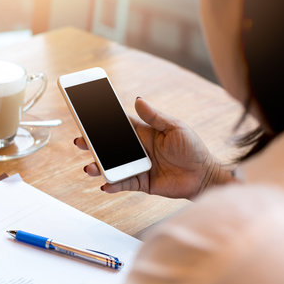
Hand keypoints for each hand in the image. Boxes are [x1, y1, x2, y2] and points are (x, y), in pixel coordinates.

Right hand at [75, 98, 233, 198]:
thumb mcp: (175, 127)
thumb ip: (155, 116)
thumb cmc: (193, 148)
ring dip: (99, 166)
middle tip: (80, 141)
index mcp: (145, 133)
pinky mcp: (142, 183)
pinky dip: (113, 185)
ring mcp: (138, 166)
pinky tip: (104, 184)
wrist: (204, 175)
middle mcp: (138, 149)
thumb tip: (137, 99)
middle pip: (111, 146)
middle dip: (93, 144)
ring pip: (113, 166)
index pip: (120, 124)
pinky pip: (124, 184)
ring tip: (89, 167)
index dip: (104, 120)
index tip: (87, 115)